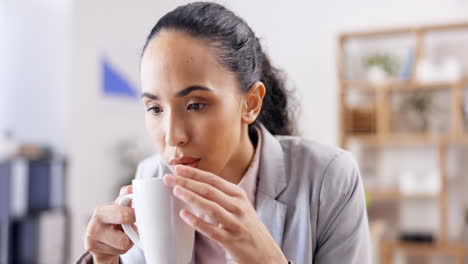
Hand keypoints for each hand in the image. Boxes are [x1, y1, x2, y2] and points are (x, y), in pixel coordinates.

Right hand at [84, 186, 135, 263]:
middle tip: (133, 227)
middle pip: (123, 234)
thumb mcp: (118, 207)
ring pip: (124, 245)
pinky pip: (120, 252)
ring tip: (123, 235)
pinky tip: (117, 243)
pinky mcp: (96, 253)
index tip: (138, 215)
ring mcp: (92, 242)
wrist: (101, 239)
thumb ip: (126, 197)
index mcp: (101, 212)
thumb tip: (133, 188)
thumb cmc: (112, 220)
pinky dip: (123, 248)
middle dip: (133, 231)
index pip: (123, 214)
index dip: (135, 215)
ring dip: (129, 240)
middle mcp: (93, 227)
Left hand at [163, 165, 287, 263]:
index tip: (178, 168)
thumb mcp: (239, 207)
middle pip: (210, 190)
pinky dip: (197, 222)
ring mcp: (235, 223)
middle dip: (188, 182)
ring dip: (192, 197)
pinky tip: (184, 215)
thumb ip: (222, 197)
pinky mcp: (231, 240)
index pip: (214, 180)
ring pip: (211, 207)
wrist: (265, 252)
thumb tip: (195, 186)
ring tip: (175, 191)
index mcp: (239, 196)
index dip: (195, 173)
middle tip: (169, 177)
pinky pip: (211, 230)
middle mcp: (238, 207)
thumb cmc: (248, 228)